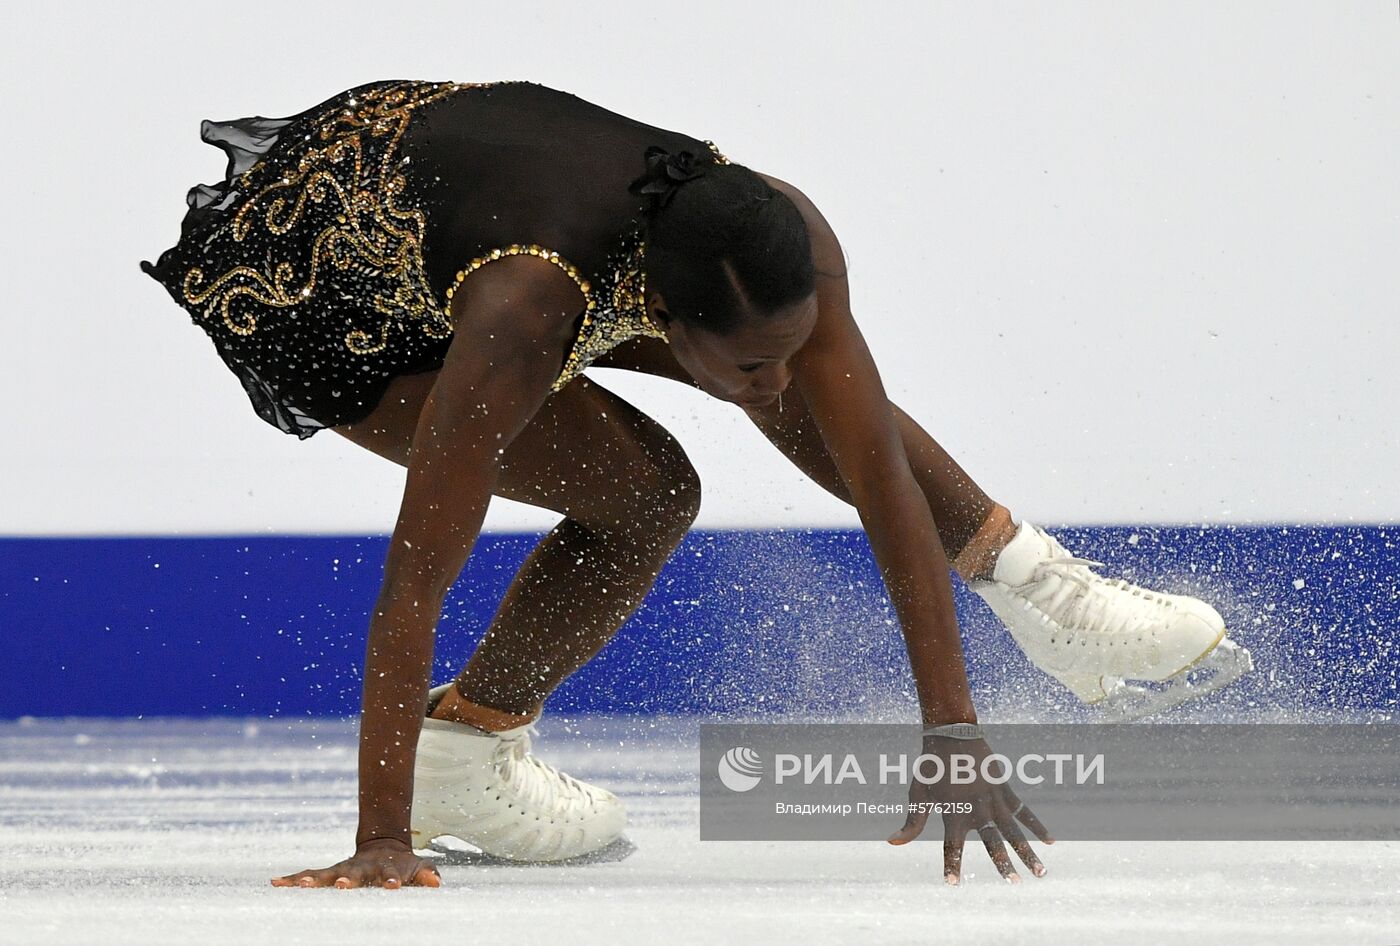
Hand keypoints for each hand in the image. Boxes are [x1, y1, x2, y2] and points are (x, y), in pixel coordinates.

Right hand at [271, 838, 441, 888]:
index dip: (392, 881)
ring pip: (327, 874)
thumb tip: (437, 883)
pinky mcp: (330, 873)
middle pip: (355, 874)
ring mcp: (345, 870)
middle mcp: (363, 869)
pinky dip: (293, 879)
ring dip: (314, 880)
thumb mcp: (420, 867)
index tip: (393, 886)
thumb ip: (428, 874)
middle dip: (348, 880)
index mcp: (387, 870)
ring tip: (298, 885)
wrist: (386, 847)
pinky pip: (310, 875)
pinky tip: (275, 883)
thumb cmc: (405, 866)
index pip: (391, 876)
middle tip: (341, 885)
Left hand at [887, 736, 1052, 884]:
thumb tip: (891, 842)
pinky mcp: (1004, 791)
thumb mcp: (918, 794)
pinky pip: (1024, 811)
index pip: (952, 847)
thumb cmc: (931, 768)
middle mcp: (977, 810)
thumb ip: (912, 823)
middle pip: (993, 843)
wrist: (952, 735)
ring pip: (1015, 832)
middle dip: (1003, 865)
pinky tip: (1050, 841)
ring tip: (1041, 873)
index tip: (952, 884)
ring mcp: (994, 801)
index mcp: (954, 813)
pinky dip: (1037, 826)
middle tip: (1014, 883)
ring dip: (1028, 852)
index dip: (951, 865)